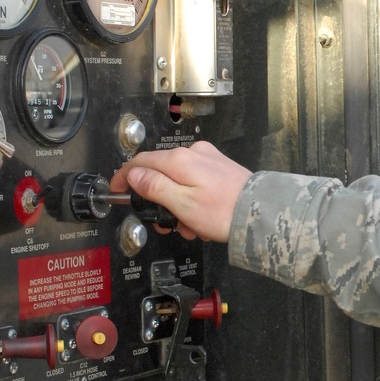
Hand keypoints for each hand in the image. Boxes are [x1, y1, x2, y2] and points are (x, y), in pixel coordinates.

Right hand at [111, 141, 251, 241]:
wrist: (262, 213)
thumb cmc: (225, 211)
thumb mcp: (181, 204)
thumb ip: (154, 187)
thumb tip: (133, 175)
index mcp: (180, 160)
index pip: (140, 162)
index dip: (125, 177)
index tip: (117, 190)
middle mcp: (194, 154)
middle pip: (160, 173)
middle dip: (159, 201)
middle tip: (164, 223)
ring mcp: (208, 160)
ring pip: (179, 183)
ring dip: (179, 207)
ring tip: (192, 227)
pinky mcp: (220, 169)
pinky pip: (196, 184)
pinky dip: (194, 203)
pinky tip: (203, 221)